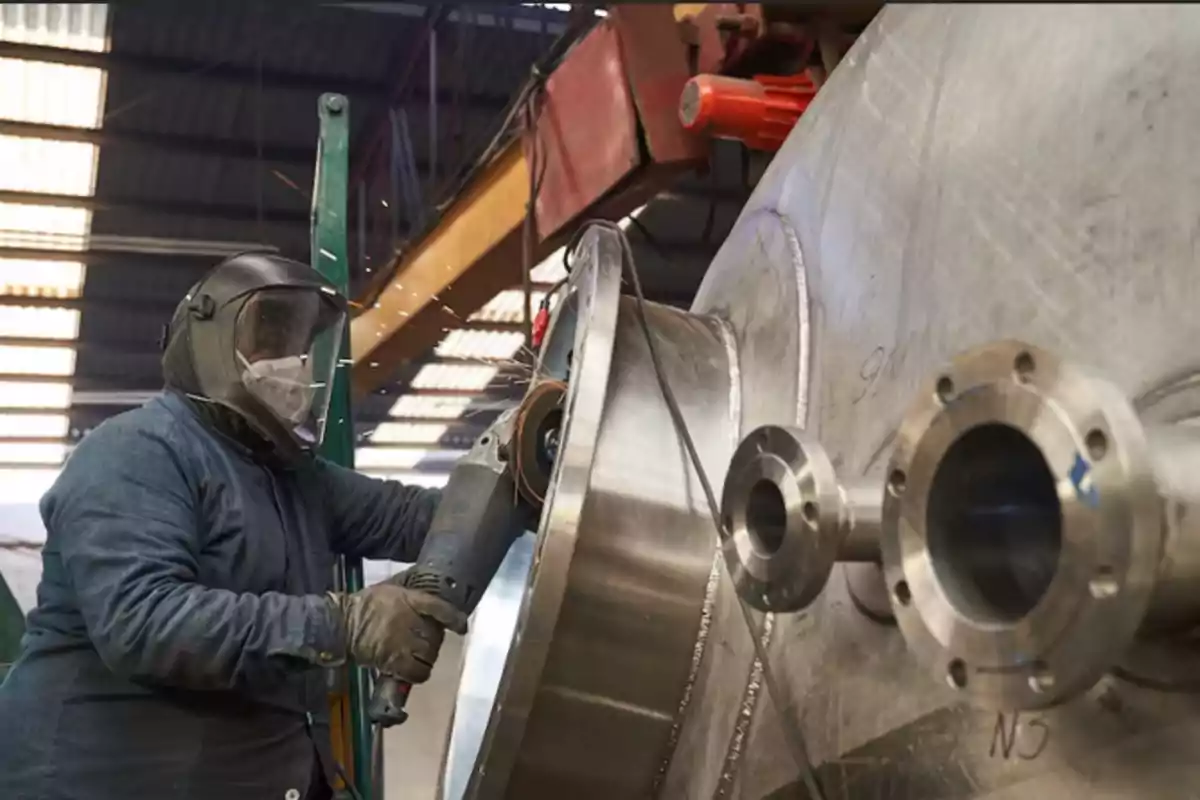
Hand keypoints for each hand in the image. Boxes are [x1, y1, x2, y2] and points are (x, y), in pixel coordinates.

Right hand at [327, 576, 467, 682]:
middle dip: (432, 641)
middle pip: (434, 636)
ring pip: (429, 655)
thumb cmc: (365, 605)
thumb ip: (409, 595)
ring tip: (417, 656)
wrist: (341, 623)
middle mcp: (408, 620)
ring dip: (426, 658)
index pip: (438, 607)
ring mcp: (401, 641)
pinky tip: (413, 670)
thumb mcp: (390, 589)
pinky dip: (418, 673)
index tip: (461, 627)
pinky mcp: (393, 660)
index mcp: (408, 599)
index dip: (453, 618)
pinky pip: (417, 672)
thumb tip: (428, 600)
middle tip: (422, 642)